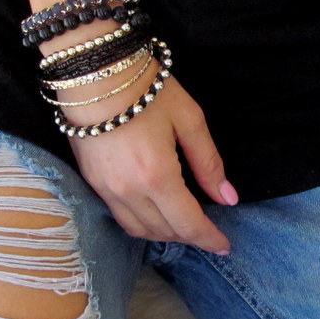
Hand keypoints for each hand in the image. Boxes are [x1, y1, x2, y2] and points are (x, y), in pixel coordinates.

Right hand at [68, 73, 235, 251]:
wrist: (94, 71)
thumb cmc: (148, 89)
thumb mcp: (189, 120)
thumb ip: (209, 163)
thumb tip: (228, 198)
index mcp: (157, 176)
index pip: (188, 224)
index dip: (209, 239)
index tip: (225, 246)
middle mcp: (129, 191)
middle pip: (164, 231)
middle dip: (190, 237)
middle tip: (209, 232)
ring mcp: (105, 189)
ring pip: (139, 230)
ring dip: (165, 234)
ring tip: (185, 226)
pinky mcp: (91, 182)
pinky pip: (119, 217)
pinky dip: (142, 224)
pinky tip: (156, 213)